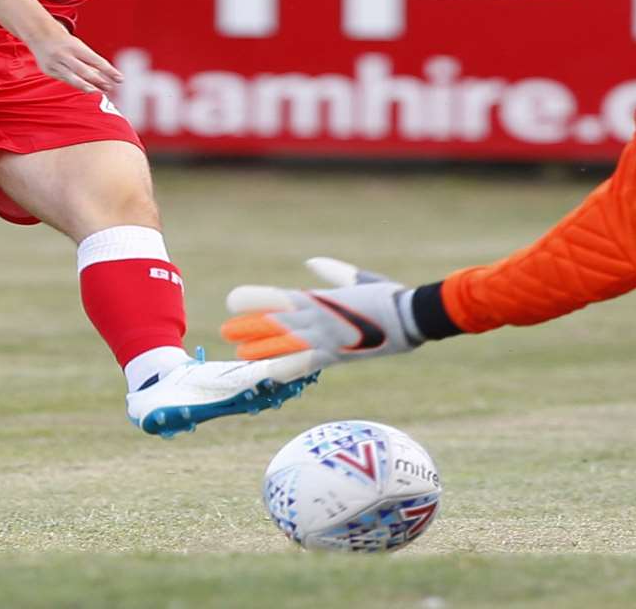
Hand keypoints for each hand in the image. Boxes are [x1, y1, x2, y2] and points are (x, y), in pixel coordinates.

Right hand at [27, 30, 121, 93]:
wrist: (40, 34)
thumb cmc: (65, 41)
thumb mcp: (78, 45)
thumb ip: (89, 60)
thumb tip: (103, 75)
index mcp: (76, 46)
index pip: (96, 60)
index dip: (109, 71)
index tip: (120, 78)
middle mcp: (65, 55)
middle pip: (84, 71)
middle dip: (98, 81)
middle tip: (109, 88)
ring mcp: (55, 63)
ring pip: (73, 78)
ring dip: (86, 87)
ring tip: (96, 92)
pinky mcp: (49, 70)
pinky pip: (64, 79)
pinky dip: (75, 83)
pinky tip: (83, 87)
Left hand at [222, 257, 421, 372]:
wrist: (409, 316)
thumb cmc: (386, 294)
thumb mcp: (357, 277)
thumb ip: (331, 272)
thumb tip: (311, 263)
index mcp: (319, 298)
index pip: (277, 297)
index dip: (253, 299)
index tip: (233, 301)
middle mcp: (316, 318)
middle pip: (273, 322)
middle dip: (248, 326)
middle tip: (226, 330)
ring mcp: (325, 338)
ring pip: (282, 344)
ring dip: (259, 348)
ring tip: (239, 351)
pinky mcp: (336, 356)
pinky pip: (304, 364)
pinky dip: (284, 368)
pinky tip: (267, 373)